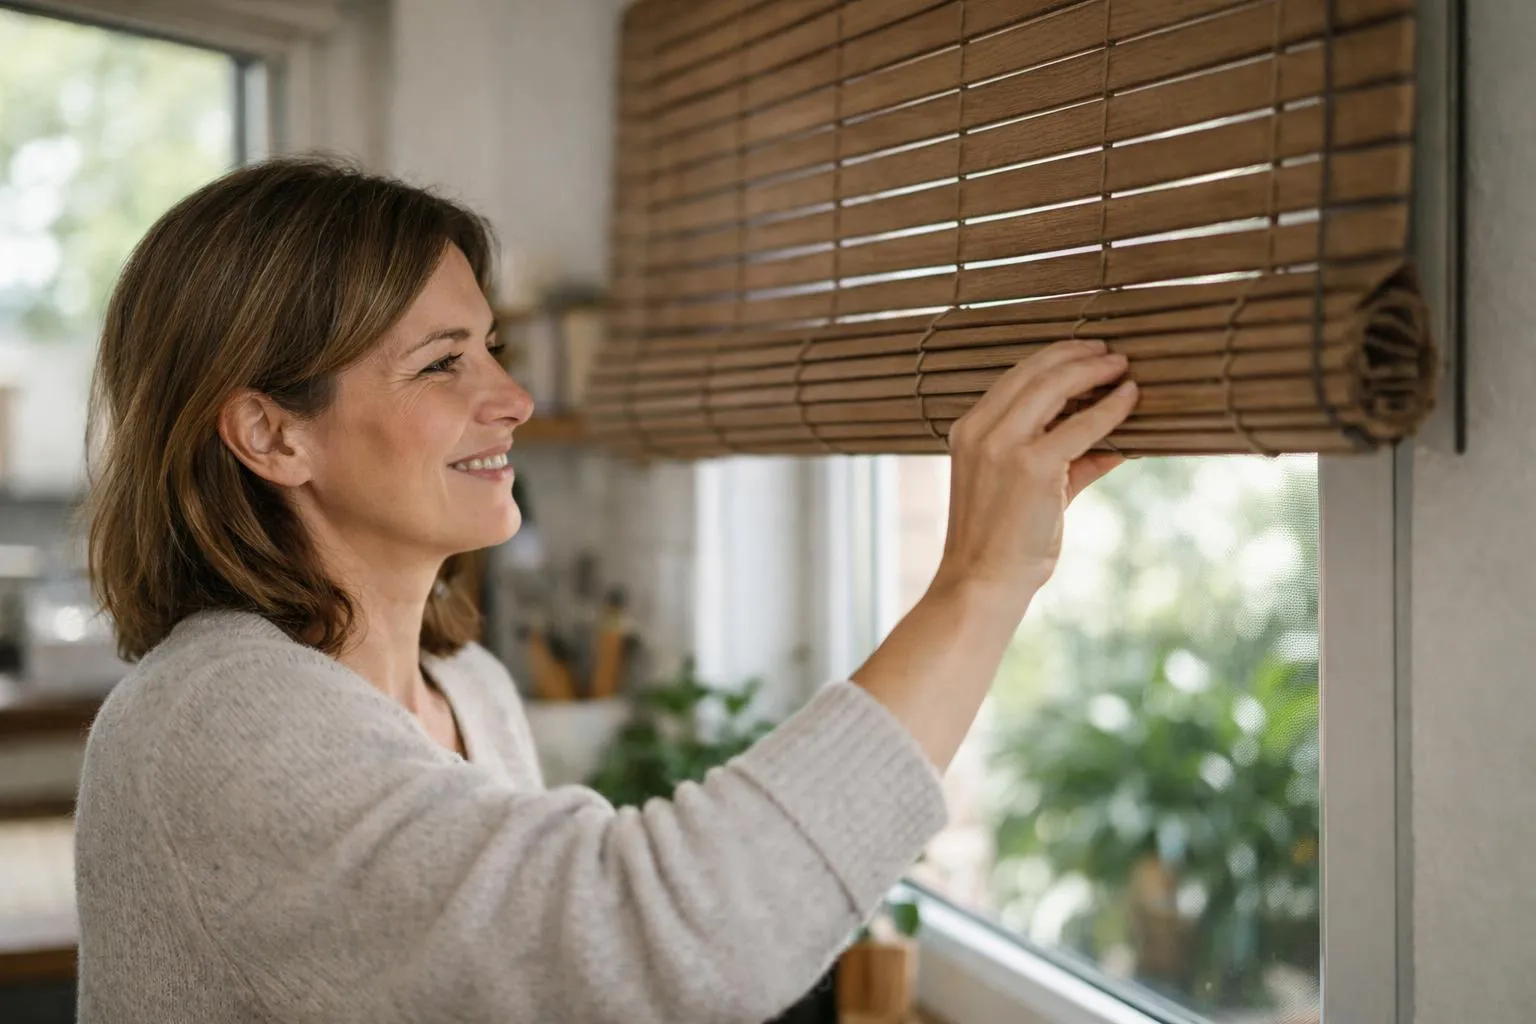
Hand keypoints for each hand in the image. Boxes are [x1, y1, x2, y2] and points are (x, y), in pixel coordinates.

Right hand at [932, 339, 1137, 609]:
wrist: (981, 582)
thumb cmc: (1003, 542)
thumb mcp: (1027, 490)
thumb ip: (1067, 462)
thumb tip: (1115, 443)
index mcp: (968, 430)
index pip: (1016, 377)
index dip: (1055, 358)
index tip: (1087, 354)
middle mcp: (980, 430)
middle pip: (1035, 370)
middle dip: (1078, 355)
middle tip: (1111, 354)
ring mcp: (1002, 445)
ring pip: (1056, 384)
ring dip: (1094, 370)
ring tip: (1121, 367)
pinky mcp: (1032, 465)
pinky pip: (1082, 424)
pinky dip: (1111, 407)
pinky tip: (1130, 398)